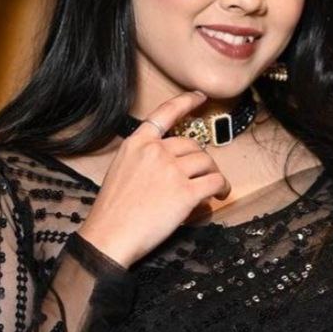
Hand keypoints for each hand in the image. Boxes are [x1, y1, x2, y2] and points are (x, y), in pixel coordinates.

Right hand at [76, 89, 232, 266]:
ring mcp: (171, 170)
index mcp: (137, 143)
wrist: (110, 235)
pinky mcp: (185, 192)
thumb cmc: (112, 211)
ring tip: (214, 188)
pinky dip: (222, 188)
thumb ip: (144, 159)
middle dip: (200, 159)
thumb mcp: (120, 170)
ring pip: (206, 162)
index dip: (185, 102)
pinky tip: (220, 195)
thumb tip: (170, 164)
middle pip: (192, 145)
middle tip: (202, 174)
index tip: (200, 97)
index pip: (165, 114)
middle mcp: (155, 151)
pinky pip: (214, 182)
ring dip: (213, 174)